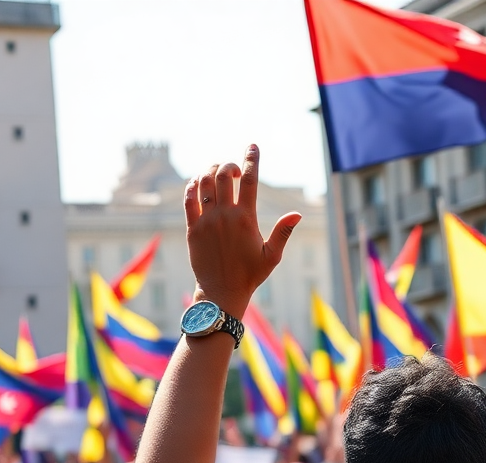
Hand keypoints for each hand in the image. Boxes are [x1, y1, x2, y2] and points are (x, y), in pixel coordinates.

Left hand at [184, 145, 301, 318]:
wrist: (221, 292)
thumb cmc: (250, 275)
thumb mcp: (272, 255)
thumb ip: (283, 231)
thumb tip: (297, 214)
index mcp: (246, 219)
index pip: (249, 180)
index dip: (251, 160)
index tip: (252, 146)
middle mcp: (225, 216)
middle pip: (223, 175)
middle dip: (229, 165)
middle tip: (234, 170)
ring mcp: (206, 221)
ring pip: (203, 183)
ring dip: (210, 171)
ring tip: (216, 173)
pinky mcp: (192, 229)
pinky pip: (188, 199)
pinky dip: (193, 186)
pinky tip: (199, 185)